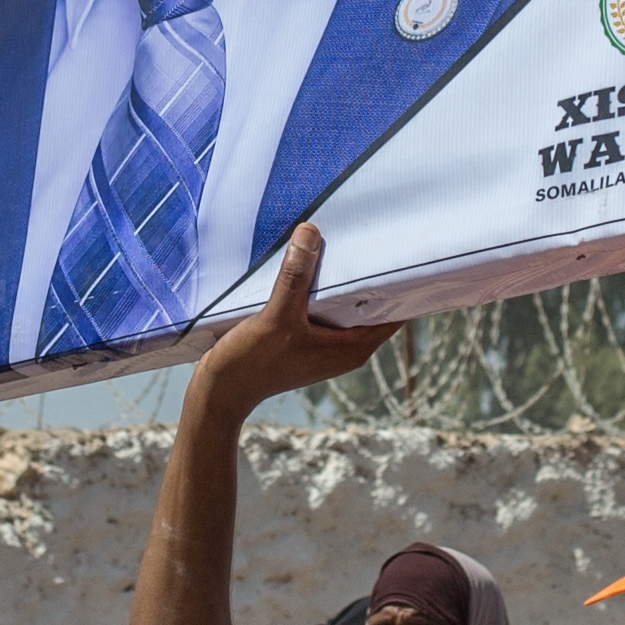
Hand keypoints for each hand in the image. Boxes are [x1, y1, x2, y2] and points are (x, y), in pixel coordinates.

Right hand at [194, 224, 399, 410]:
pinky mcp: (303, 337)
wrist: (219, 391)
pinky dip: (318, 286)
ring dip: (341, 277)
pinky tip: (310, 262)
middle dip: (372, 273)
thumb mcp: (276, 317)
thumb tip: (311, 232)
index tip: (405, 251)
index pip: (394, 312)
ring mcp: (323, 342)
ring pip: (344, 302)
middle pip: (370, 303)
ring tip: (344, 238)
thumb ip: (295, 277)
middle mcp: (344, 347)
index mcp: (353, 348)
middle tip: (375, 233)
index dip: (403, 284)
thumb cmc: (252, 364)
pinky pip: (320, 304)